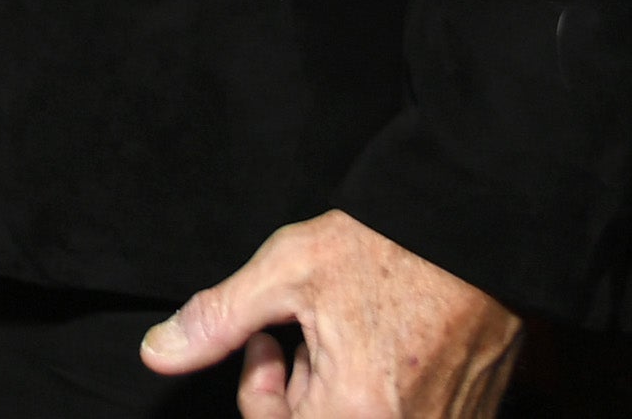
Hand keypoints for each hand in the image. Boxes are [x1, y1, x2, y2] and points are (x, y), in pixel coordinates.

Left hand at [141, 213, 519, 418]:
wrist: (475, 232)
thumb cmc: (385, 248)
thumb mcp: (286, 269)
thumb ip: (218, 319)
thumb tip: (156, 353)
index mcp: (355, 411)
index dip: (258, 389)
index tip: (264, 340)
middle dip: (299, 389)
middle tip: (303, 333)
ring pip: (358, 418)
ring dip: (339, 392)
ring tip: (347, 335)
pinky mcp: (467, 417)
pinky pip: (405, 417)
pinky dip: (384, 395)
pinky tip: (384, 350)